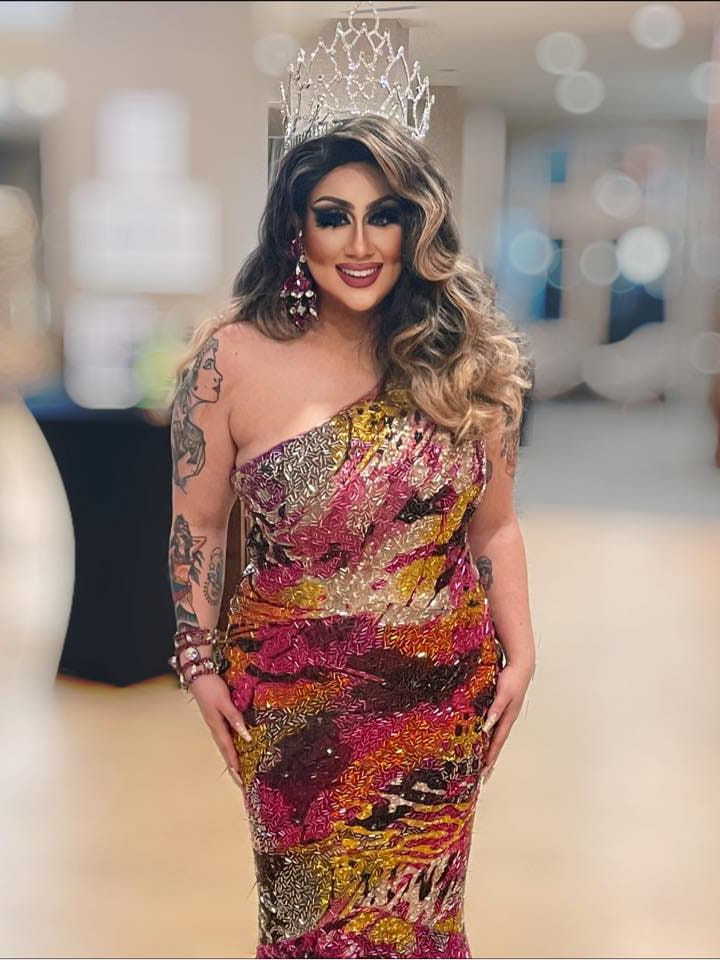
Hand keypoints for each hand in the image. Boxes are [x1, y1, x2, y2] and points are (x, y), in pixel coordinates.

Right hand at [187, 674, 251, 774]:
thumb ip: (234, 718)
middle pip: (226, 752)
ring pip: (225, 746)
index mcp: (217, 727)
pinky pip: (225, 738)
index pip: (229, 750)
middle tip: (240, 785)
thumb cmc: (211, 687)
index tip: (241, 780)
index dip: (235, 765)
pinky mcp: (216, 718)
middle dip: (233, 769)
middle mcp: (216, 729)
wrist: (198, 674)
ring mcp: (215, 724)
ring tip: (238, 774)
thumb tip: (246, 736)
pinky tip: (234, 749)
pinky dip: (230, 748)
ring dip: (231, 760)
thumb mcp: (224, 702)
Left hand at [480, 660, 533, 783]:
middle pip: (497, 743)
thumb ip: (495, 709)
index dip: (490, 755)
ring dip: (491, 749)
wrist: (521, 666)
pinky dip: (490, 736)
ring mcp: (506, 714)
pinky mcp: (503, 708)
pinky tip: (485, 739)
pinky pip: (495, 727)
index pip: (497, 741)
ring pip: (497, 736)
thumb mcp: (503, 694)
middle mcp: (507, 719)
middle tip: (484, 774)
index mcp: (508, 718)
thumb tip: (488, 725)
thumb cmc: (512, 679)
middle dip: (491, 759)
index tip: (484, 769)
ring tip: (484, 763)